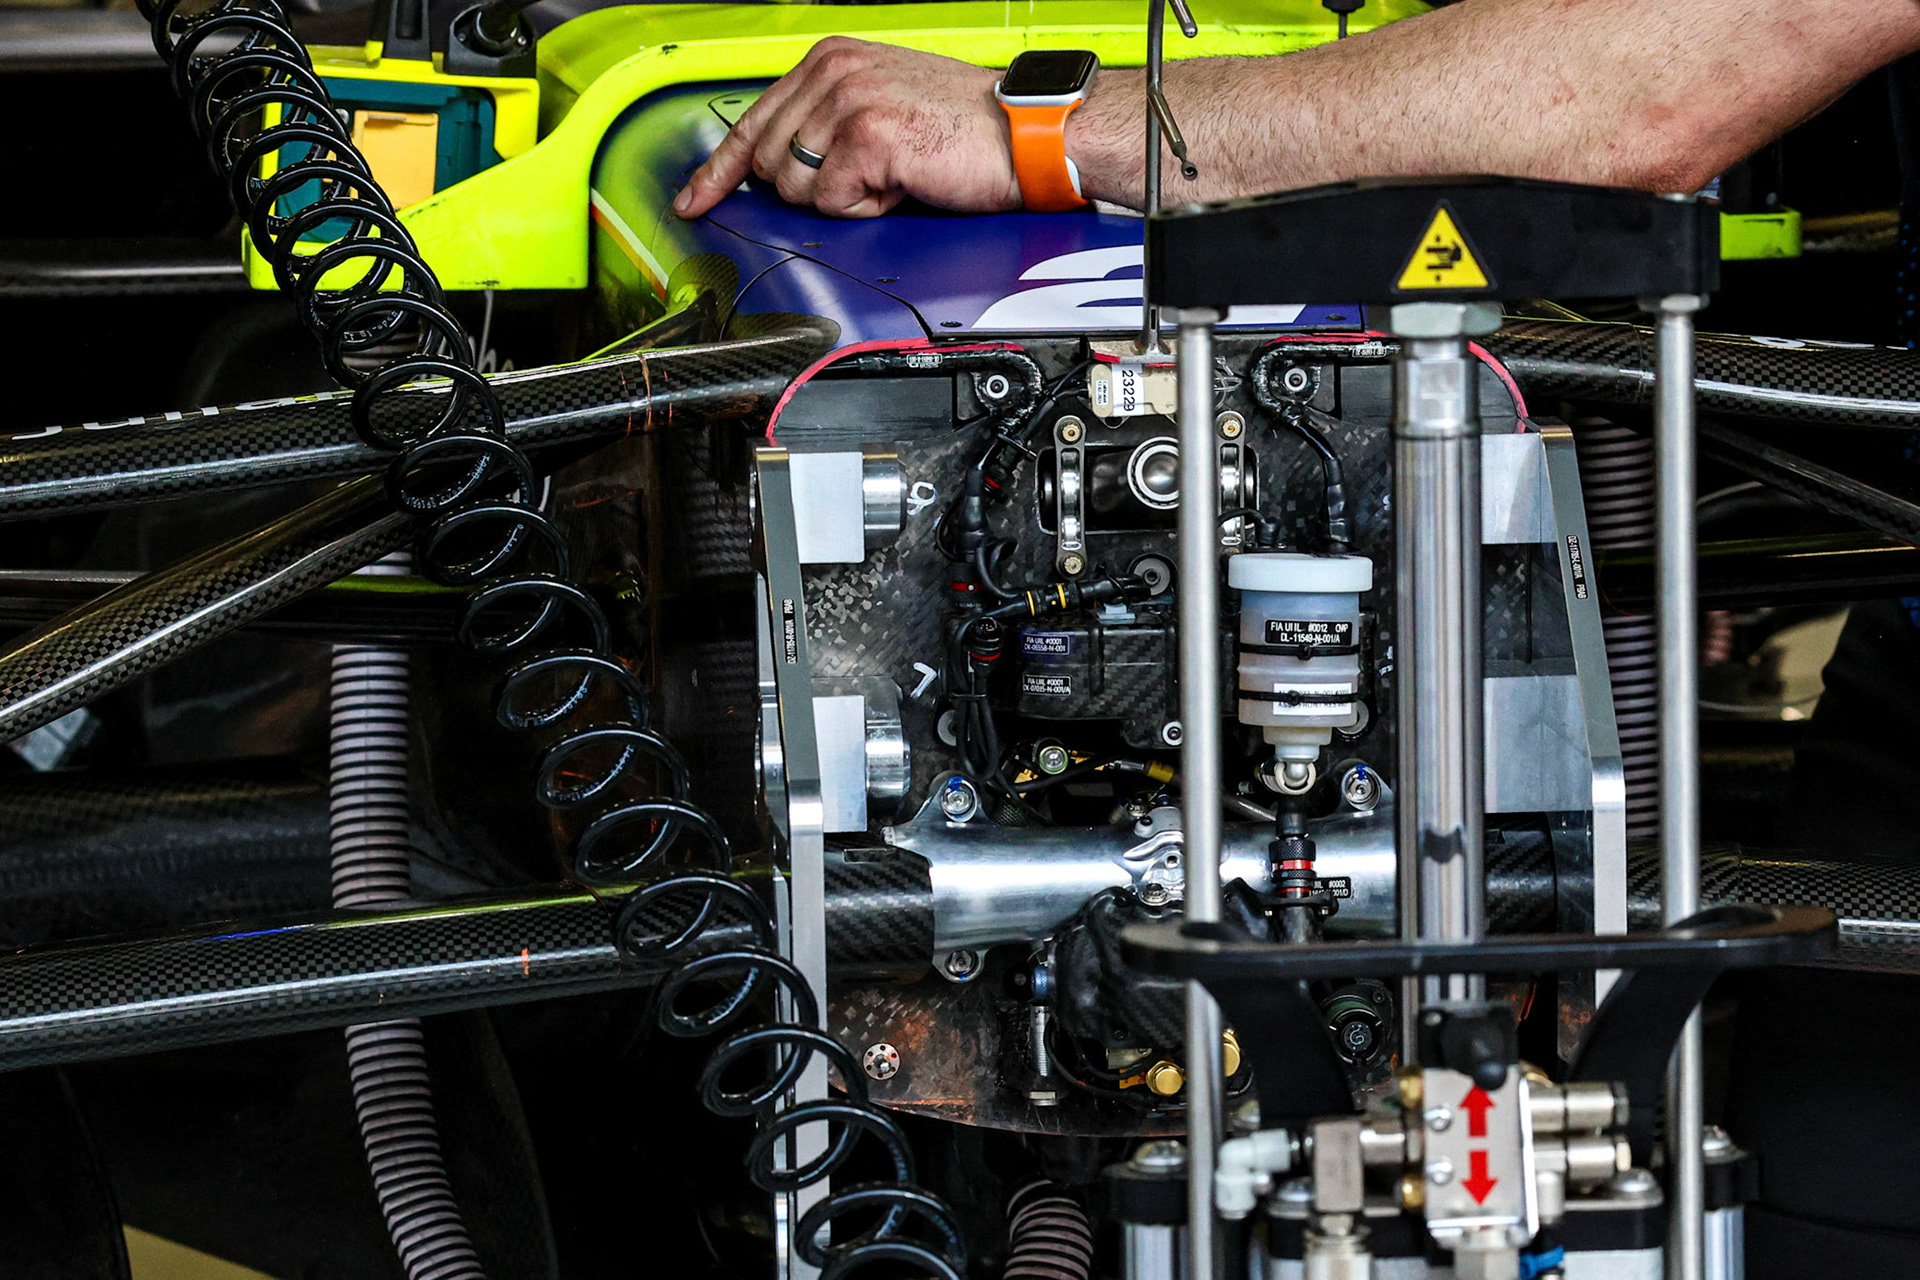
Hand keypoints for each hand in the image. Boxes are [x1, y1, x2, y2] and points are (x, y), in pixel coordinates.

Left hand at [673, 37, 1023, 218]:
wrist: (1024, 133)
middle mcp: (832, 72)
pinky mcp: (867, 138)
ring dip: (845, 198)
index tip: (692, 200)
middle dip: (810, 189)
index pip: (751, 121)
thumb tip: (776, 167)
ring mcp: (847, 102)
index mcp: (829, 59)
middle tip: (868, 177)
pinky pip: (833, 204)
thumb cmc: (961, 129)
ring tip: (891, 174)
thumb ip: (824, 123)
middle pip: (769, 164)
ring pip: (797, 188)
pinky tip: (902, 182)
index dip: (717, 170)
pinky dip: (868, 209)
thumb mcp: (880, 105)